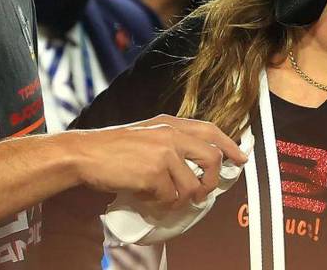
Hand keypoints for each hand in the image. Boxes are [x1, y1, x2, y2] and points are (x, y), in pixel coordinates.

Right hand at [72, 115, 246, 209]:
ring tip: (162, 196)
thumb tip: (195, 165)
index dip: (229, 145)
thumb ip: (171, 142)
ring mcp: (164, 153)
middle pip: (212, 158)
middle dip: (212, 181)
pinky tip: (144, 195)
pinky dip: (158, 203)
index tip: (240, 158)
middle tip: (202, 193)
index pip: (211, 130)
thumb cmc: (112, 147)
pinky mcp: (154, 173)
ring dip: (180, 198)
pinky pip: (169, 198)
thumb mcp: (146, 134)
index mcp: (170, 122)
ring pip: (192, 186)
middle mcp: (171, 134)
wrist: (86, 154)